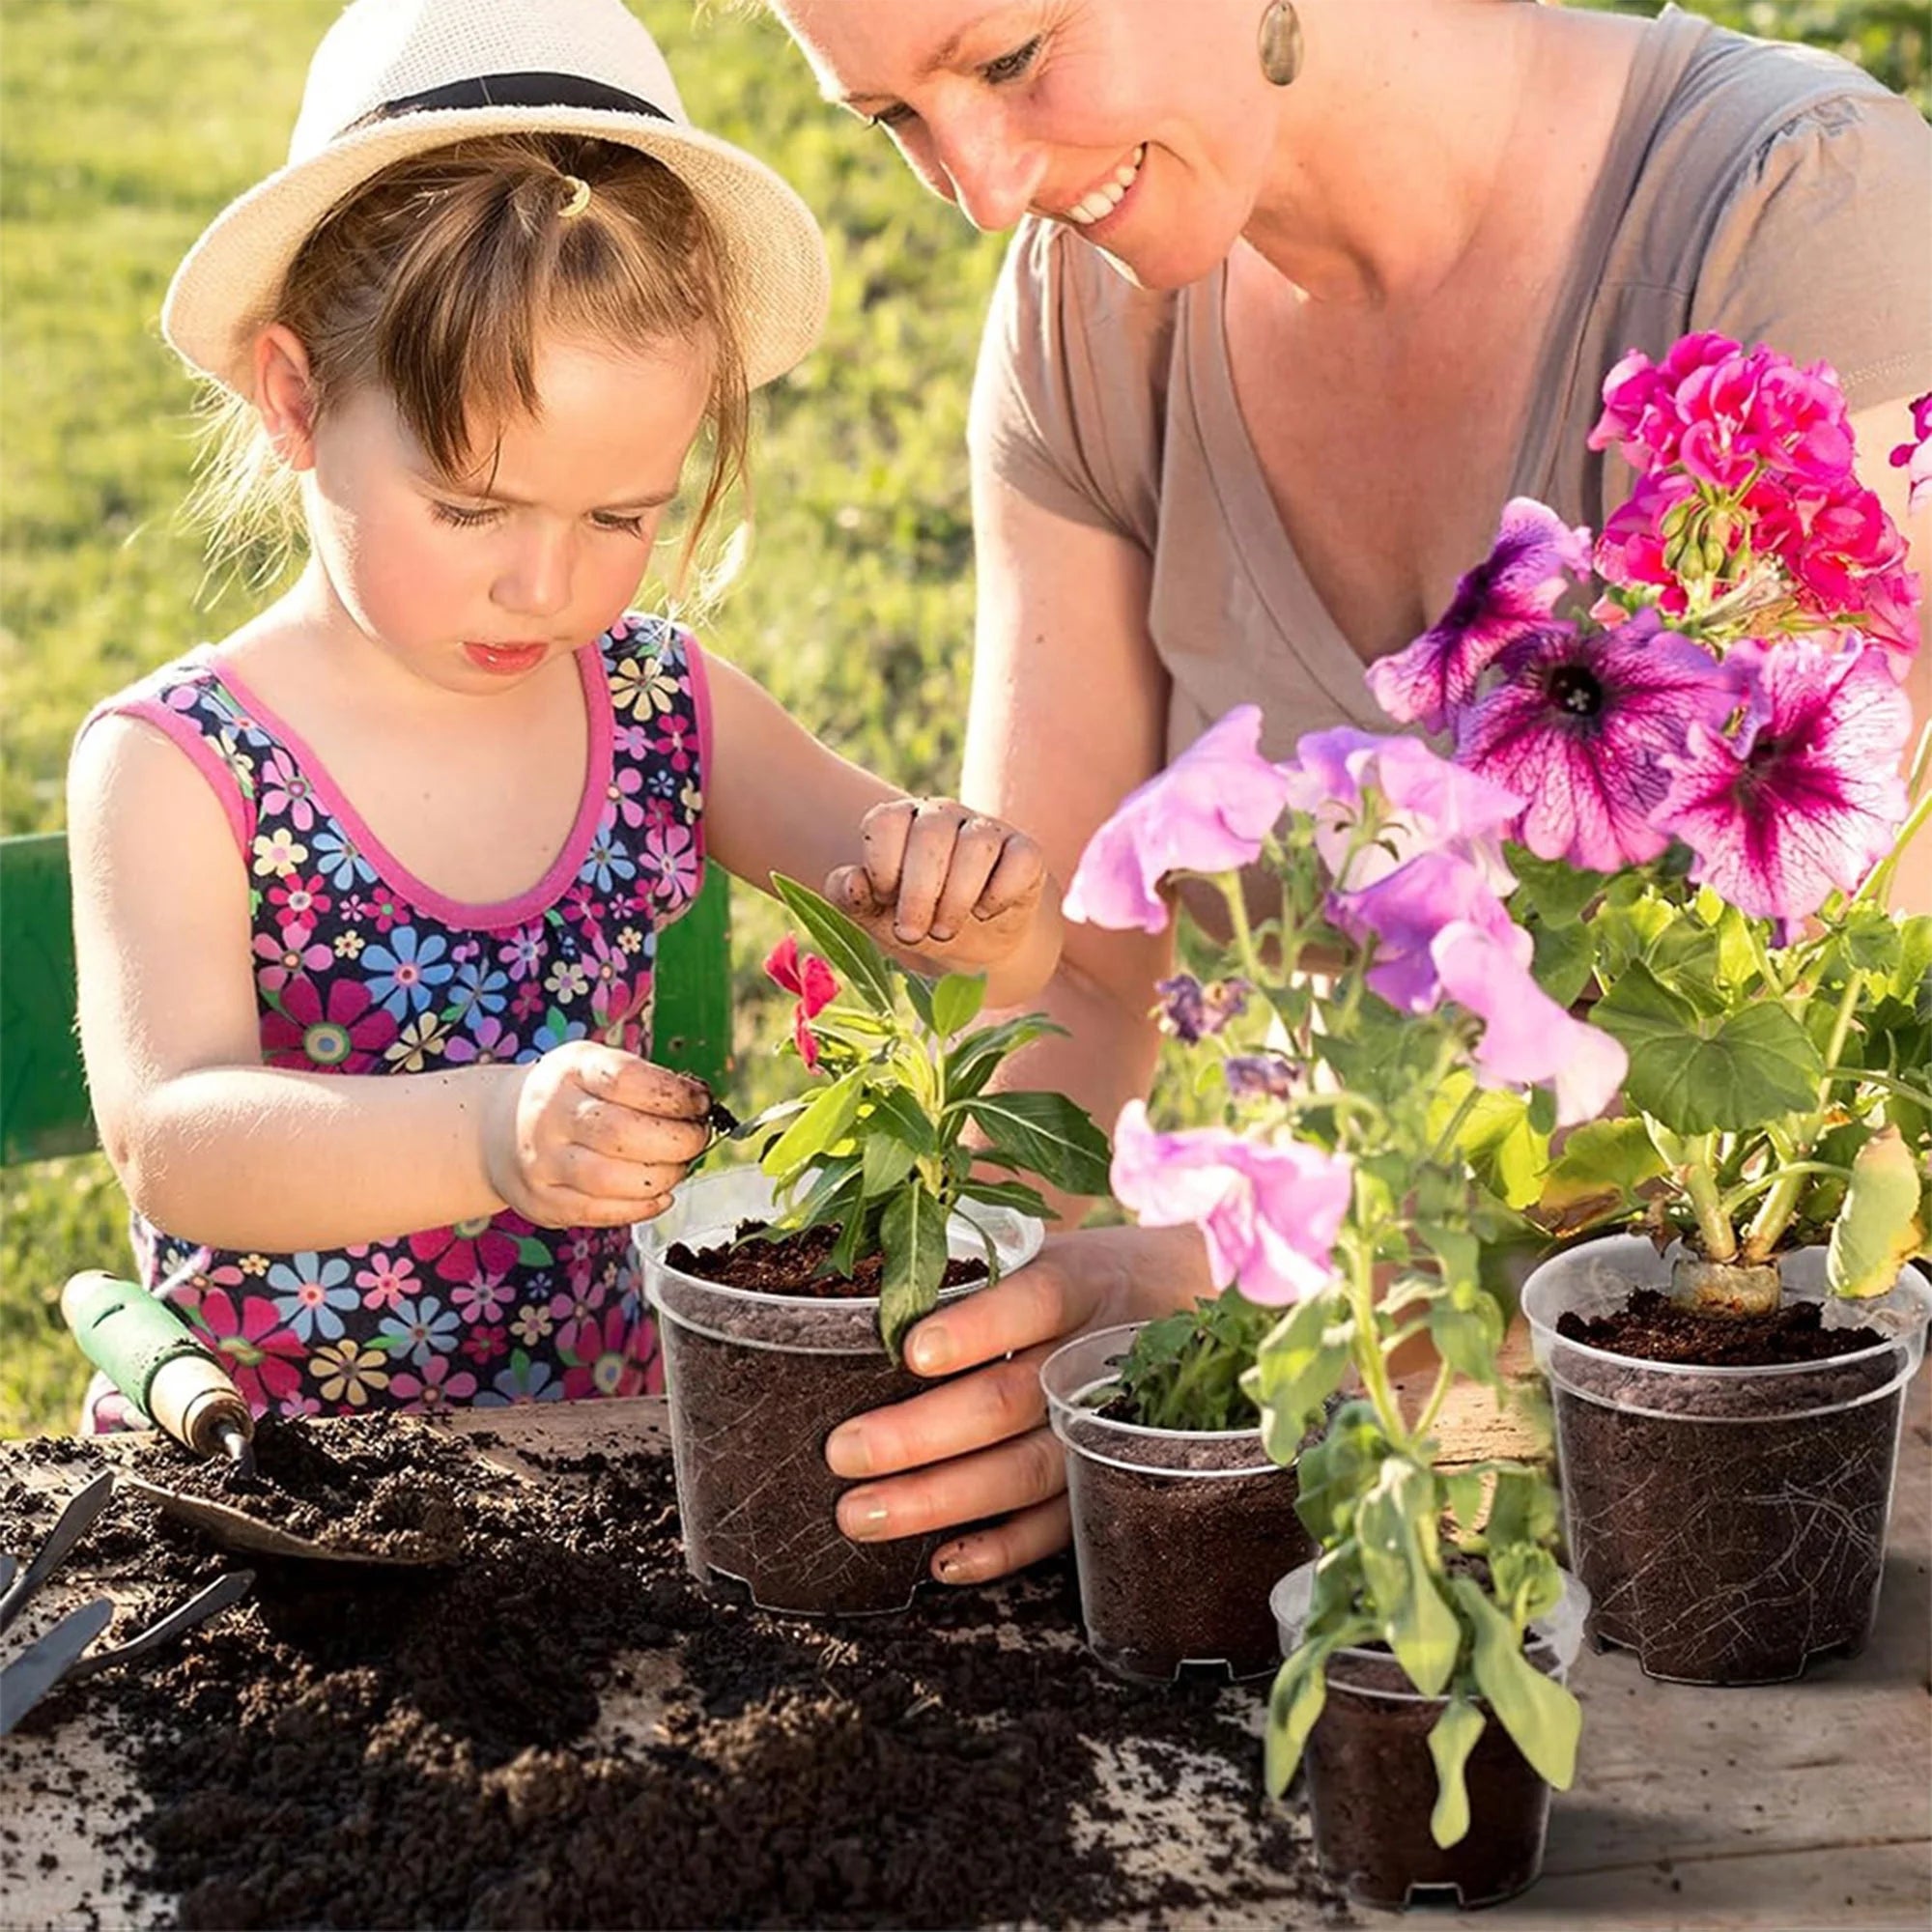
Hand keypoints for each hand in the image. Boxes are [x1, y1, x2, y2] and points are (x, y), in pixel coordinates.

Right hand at [484, 1040, 712, 1228]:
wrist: (498, 1127)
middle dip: (677, 1141)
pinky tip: (660, 1194)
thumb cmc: (569, 1094)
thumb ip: (643, 1083)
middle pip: (622, 1134)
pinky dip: (641, 1207)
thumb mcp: (594, 1067)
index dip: (673, 1095)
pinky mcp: (544, 1202)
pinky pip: (599, 1212)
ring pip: (610, 1180)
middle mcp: (551, 1114)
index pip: (626, 1080)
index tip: (700, 1102)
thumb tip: (701, 1108)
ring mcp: (543, 1162)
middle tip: (697, 1139)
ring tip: (678, 1167)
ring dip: (662, 1178)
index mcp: (570, 1070)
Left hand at [822, 1221, 1211, 1582]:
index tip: (912, 1351)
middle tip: (844, 1451)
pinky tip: (943, 1561)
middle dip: (921, 1433)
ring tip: (861, 1513)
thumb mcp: (1045, 1248)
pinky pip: (1060, 1526)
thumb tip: (856, 1285)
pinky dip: (1003, 1550)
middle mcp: (1095, 1358)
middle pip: (1011, 1401)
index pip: (1033, 1302)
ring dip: (941, 1498)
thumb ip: (973, 1266)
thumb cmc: (1083, 1278)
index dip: (977, 1329)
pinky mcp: (1110, 1479)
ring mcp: (1107, 1427)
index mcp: (1081, 1283)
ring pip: (1027, 1470)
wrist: (1191, 1304)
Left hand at [825, 798, 1046, 974]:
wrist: (971, 945)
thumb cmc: (916, 920)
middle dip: (918, 893)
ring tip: (945, 931)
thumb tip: (851, 880)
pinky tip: (985, 912)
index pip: (886, 821)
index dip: (881, 866)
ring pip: (977, 846)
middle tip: (912, 933)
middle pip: (932, 835)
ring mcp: (986, 830)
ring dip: (957, 898)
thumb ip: (849, 897)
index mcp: (901, 822)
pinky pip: (1020, 859)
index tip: (882, 900)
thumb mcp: (874, 916)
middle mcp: (943, 816)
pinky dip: (1001, 892)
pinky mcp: (1025, 852)